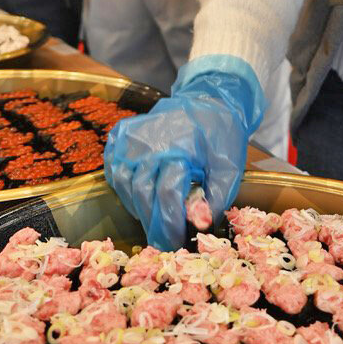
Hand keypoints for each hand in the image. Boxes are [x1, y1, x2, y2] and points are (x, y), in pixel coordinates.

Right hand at [104, 57, 264, 247]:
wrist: (208, 100)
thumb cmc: (220, 136)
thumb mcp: (229, 167)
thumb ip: (216, 198)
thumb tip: (199, 226)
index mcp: (180, 148)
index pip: (167, 195)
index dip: (169, 223)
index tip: (174, 243)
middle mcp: (151, 142)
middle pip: (142, 192)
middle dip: (152, 222)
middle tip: (162, 240)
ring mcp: (133, 136)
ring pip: (124, 182)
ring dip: (136, 205)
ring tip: (152, 216)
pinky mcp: (122, 133)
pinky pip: (112, 167)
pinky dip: (122, 185)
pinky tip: (138, 193)